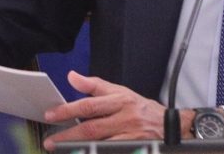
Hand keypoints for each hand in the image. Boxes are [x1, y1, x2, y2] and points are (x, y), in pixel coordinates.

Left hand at [42, 71, 182, 148]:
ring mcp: (130, 136)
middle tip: (51, 141)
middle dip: (68, 136)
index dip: (68, 110)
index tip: (51, 115)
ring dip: (80, 149)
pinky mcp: (134, 149)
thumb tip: (72, 77)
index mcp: (120, 100)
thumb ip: (95, 85)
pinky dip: (96, 153)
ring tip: (64, 151)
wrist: (171, 126)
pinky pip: (111, 152)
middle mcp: (125, 118)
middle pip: (92, 129)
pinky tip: (85, 153)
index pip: (90, 105)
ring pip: (100, 145)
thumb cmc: (142, 109)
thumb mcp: (121, 92)